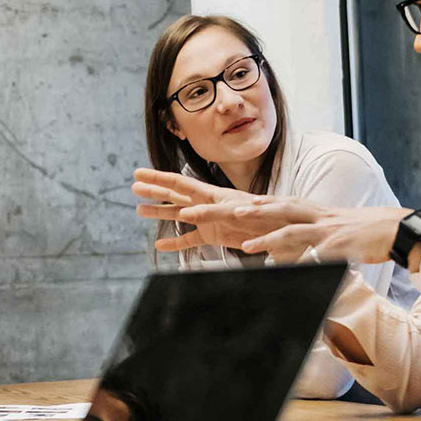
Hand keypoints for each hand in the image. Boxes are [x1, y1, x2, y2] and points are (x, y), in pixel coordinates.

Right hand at [132, 168, 316, 250]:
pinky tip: (159, 246)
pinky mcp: (214, 236)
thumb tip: (196, 213)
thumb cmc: (270, 218)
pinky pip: (190, 240)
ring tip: (138, 211)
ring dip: (159, 212)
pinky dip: (176, 243)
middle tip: (133, 184)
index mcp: (214, 194)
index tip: (139, 174)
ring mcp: (208, 220)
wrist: (287, 230)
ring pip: (178, 215)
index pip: (181, 184)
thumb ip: (222, 213)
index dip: (159, 179)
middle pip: (175, 194)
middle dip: (154, 189)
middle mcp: (208, 204)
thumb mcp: (247, 213)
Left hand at [237, 204, 412, 264]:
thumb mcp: (336, 229)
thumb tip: (291, 254)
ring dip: (267, 238)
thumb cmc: (366, 231)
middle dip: (255, 211)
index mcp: (318, 212)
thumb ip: (314, 238)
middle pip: (281, 210)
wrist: (398, 229)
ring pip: (292, 231)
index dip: (262, 202)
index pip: (285, 203)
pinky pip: (315, 256)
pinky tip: (284, 270)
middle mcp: (319, 217)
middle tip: (233, 211)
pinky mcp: (339, 246)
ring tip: (245, 246)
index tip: (240, 202)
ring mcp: (328, 231)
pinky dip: (299, 262)